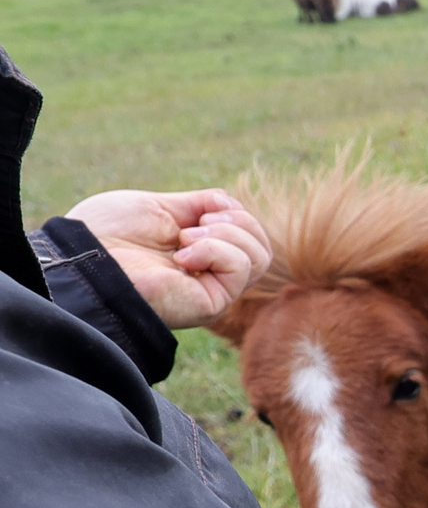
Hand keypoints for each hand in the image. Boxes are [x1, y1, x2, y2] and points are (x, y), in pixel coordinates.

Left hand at [64, 189, 271, 329]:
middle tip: (198, 222)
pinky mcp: (212, 303)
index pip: (246, 231)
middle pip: (261, 246)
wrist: (86, 257)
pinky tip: (183, 254)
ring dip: (228, 234)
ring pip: (259, 257)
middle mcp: (210, 273)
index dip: (234, 211)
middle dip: (239, 220)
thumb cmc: (109, 233)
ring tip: (186, 237)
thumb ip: (198, 205)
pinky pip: (241, 268)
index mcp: (199, 251)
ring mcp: (212, 289)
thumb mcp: (160, 207)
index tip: (203, 208)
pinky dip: (217, 249)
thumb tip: (229, 204)